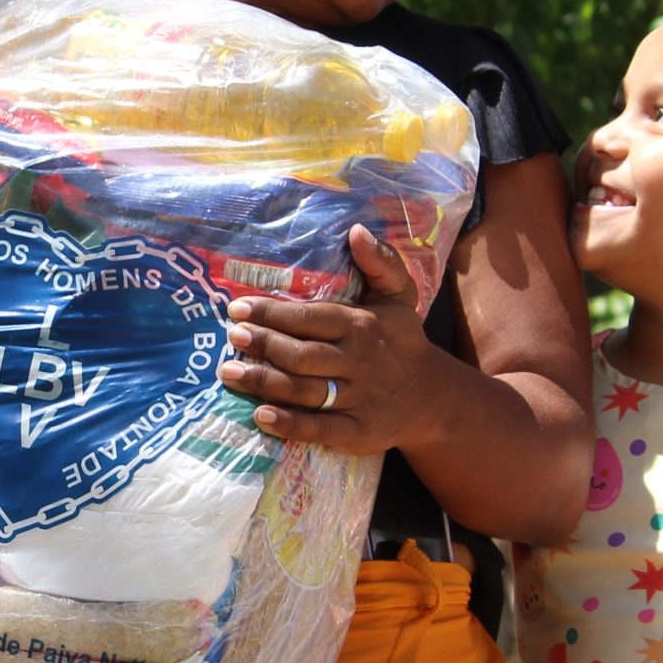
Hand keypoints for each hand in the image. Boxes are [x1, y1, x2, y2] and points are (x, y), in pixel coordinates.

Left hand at [217, 225, 450, 454]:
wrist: (432, 397)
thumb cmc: (402, 341)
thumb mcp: (399, 296)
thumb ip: (380, 263)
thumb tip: (356, 230)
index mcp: (362, 325)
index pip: (311, 318)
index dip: (272, 314)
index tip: (238, 308)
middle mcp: (358, 362)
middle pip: (301, 355)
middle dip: (262, 345)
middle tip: (230, 337)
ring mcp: (358, 399)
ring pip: (304, 391)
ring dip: (263, 382)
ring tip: (229, 373)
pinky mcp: (358, 432)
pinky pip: (320, 429)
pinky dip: (289, 424)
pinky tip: (261, 416)